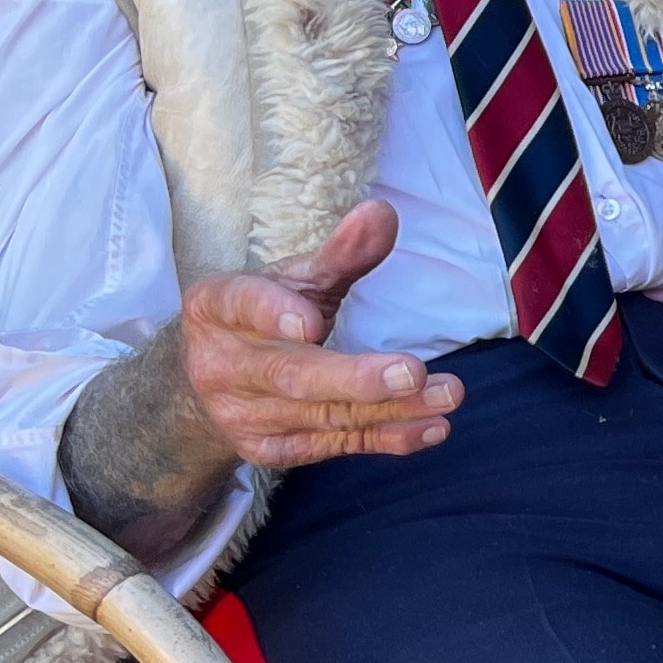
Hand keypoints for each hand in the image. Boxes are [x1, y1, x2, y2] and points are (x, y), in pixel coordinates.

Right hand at [179, 200, 461, 467]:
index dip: (273, 313)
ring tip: (447, 394)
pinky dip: (388, 438)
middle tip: (413, 372)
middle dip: (355, 378)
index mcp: (217, 307)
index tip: (312, 321)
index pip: (242, 304)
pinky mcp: (271, 449)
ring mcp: (243, 415)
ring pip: (325, 414)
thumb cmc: (264, 318)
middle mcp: (221, 366)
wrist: (215, 381)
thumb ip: (341, 254)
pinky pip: (336, 445)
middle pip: (292, 375)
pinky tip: (432, 427)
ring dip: (392, 408)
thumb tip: (383, 213)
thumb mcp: (296, 279)